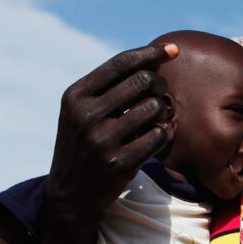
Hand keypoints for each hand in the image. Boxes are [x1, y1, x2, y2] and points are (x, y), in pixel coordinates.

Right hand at [44, 43, 177, 229]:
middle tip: (160, 94)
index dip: (151, 53)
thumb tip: (156, 56)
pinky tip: (156, 137)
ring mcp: (101, 140)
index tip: (172, 50)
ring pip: (155, 107)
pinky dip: (164, 133)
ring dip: (163, 111)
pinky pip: (158, 136)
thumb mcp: (81, 110)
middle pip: (143, 80)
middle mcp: (85, 115)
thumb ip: (110, 85)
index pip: (121, 63)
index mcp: (76, 96)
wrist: (69, 194)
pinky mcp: (119, 163)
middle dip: (160, 84)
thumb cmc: (84, 143)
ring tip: (156, 118)